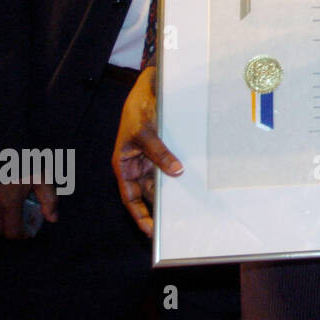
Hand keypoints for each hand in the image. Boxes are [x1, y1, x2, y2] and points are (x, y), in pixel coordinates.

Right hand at [0, 181, 56, 238]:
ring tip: (2, 211)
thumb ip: (49, 199)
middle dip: (7, 228)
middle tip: (15, 218)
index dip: (21, 234)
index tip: (26, 229)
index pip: (13, 233)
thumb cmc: (21, 160)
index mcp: (10, 203)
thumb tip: (53, 219)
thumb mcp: (41, 176)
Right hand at [111, 66, 181, 236]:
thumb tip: (176, 171)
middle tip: (178, 224)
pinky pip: (173, 167)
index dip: (140, 215)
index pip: (131, 198)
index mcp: (124, 166)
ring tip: (190, 208)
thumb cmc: (136, 109)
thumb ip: (158, 152)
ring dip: (175, 192)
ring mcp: (152, 159)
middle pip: (149, 194)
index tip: (151, 232)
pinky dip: (182, 175)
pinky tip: (196, 183)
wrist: (149, 87)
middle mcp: (137, 167)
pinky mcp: (166, 151)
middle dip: (161, 208)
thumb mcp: (143, 131)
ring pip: (163, 182)